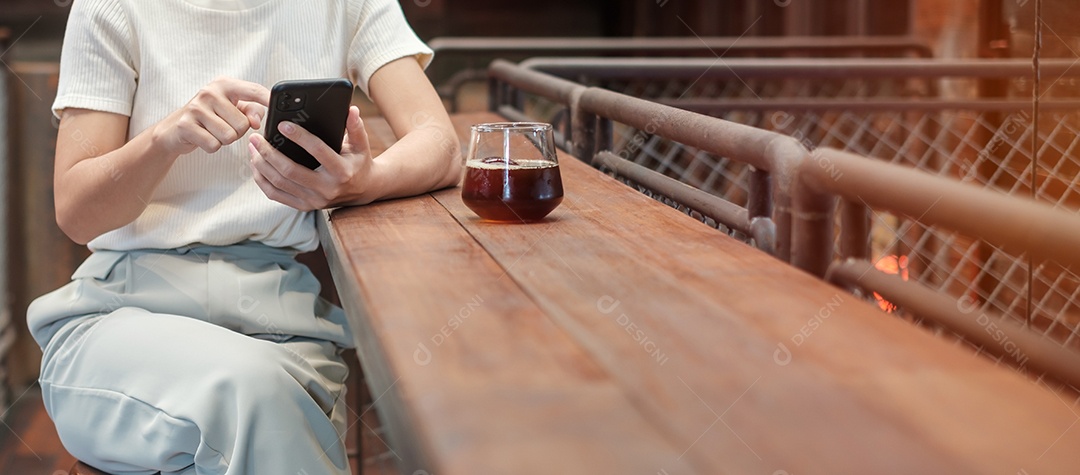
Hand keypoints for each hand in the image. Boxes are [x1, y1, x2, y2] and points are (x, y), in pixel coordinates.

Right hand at [152, 77, 269, 155]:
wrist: (174, 129)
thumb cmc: (210, 118)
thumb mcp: (232, 109)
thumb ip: (251, 111)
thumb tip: (256, 121)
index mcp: (225, 85)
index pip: (254, 90)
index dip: (269, 99)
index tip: (280, 106)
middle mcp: (210, 92)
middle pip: (243, 124)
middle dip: (237, 132)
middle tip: (223, 126)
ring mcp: (196, 108)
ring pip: (229, 136)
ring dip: (224, 140)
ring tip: (213, 132)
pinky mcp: (186, 125)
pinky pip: (214, 145)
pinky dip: (211, 147)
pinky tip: (203, 138)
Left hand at [247, 105, 374, 209]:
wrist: (362, 191)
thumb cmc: (359, 163)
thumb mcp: (361, 145)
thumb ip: (356, 127)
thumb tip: (351, 109)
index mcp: (342, 172)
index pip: (318, 151)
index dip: (299, 137)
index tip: (282, 124)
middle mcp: (327, 189)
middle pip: (290, 171)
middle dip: (269, 152)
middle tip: (255, 137)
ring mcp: (314, 200)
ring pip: (279, 183)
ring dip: (261, 164)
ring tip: (253, 148)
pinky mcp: (304, 206)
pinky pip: (276, 195)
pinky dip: (262, 180)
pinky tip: (256, 165)